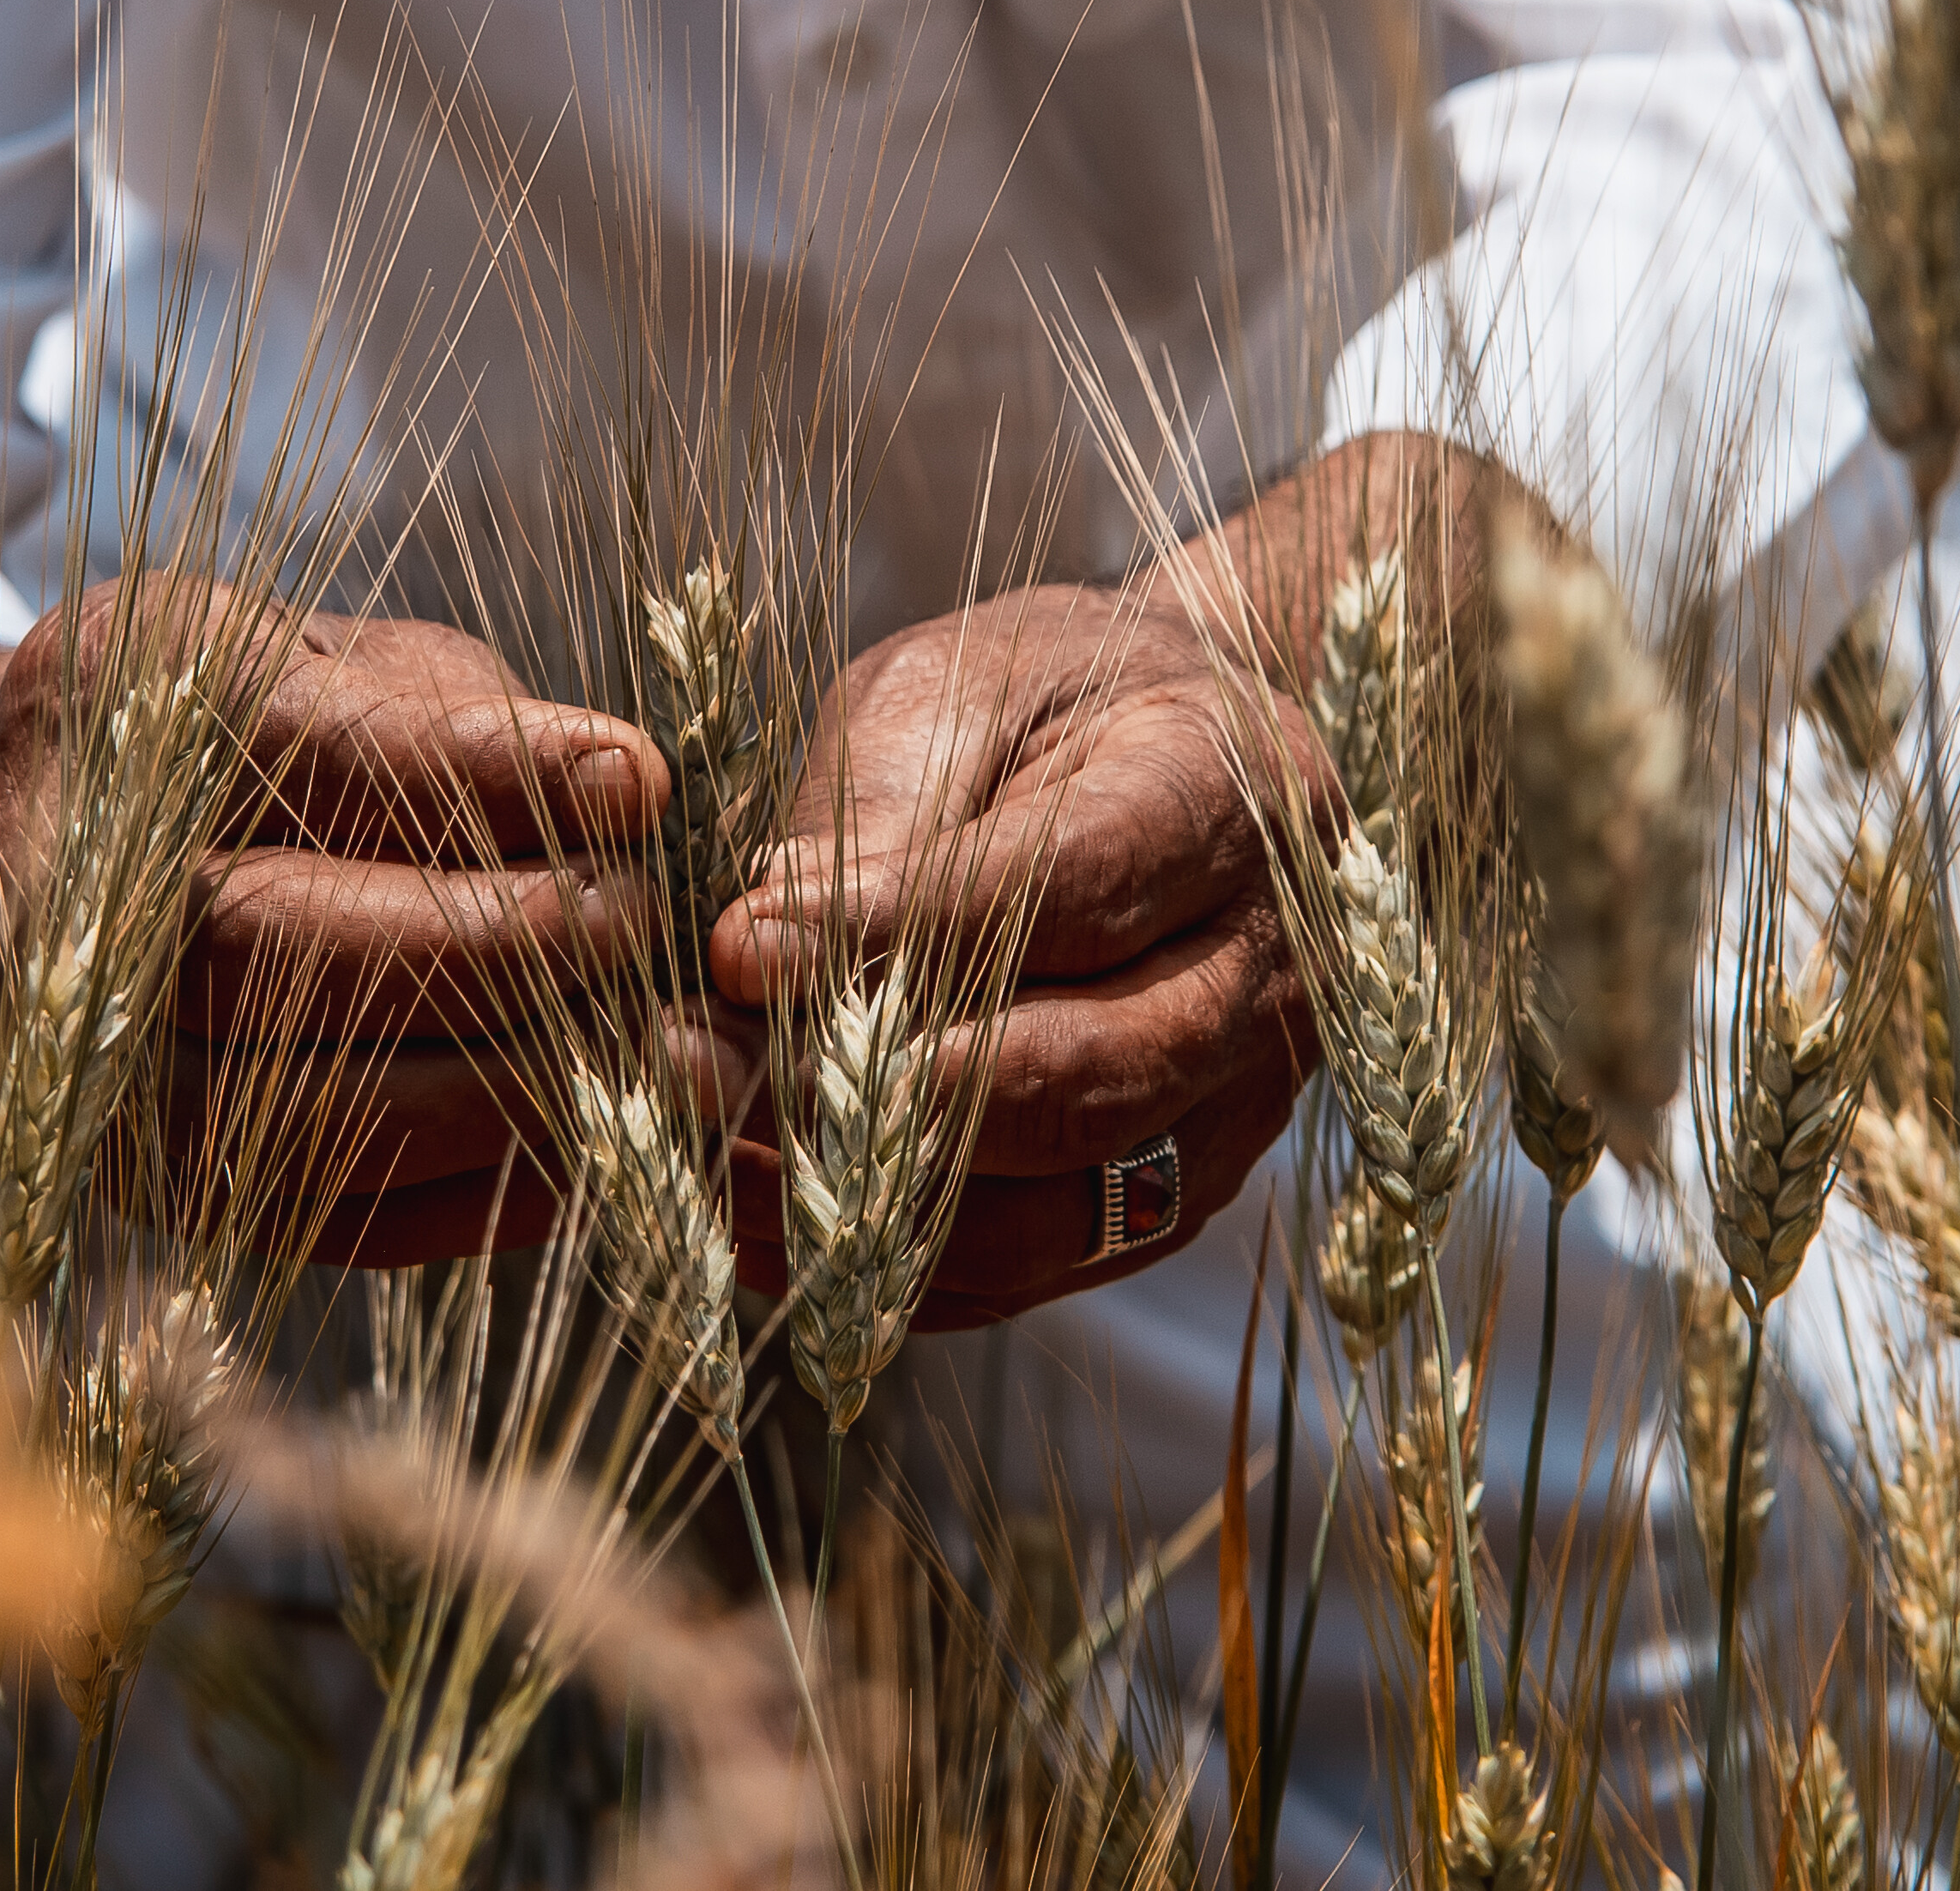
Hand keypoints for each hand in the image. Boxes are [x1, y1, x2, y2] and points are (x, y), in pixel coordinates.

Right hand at [0, 573, 671, 1268]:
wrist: (23, 850)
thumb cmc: (241, 739)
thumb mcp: (336, 667)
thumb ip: (461, 726)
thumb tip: (627, 794)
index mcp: (117, 699)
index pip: (301, 747)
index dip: (476, 773)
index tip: (636, 787)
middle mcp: (62, 881)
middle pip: (269, 944)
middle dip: (485, 951)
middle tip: (644, 934)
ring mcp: (80, 1054)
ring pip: (287, 1108)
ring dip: (497, 1097)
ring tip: (659, 1064)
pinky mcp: (136, 1181)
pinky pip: (309, 1215)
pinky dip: (461, 1193)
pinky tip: (582, 1145)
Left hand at [706, 582, 1328, 1327]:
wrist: (1164, 755)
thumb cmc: (1041, 704)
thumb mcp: (960, 691)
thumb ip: (886, 810)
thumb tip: (767, 952)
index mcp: (1233, 796)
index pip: (1075, 890)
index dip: (902, 932)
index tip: (741, 945)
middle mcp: (1264, 974)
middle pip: (1086, 1079)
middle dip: (873, 1093)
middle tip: (696, 1065)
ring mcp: (1234, 1108)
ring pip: (1060, 1209)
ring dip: (866, 1204)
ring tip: (708, 1151)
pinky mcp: (1170, 1200)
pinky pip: (1028, 1270)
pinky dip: (885, 1264)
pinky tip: (758, 1215)